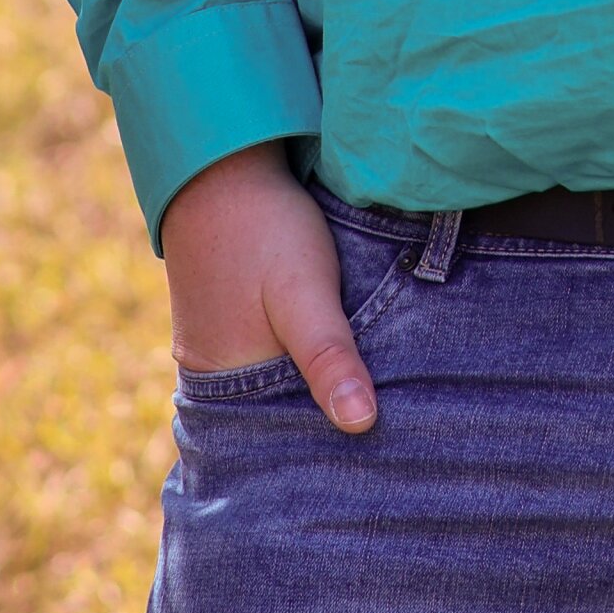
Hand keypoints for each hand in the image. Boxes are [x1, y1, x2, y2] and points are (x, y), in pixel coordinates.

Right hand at [160, 144, 377, 432]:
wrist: (221, 165)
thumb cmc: (264, 229)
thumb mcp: (305, 292)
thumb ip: (329, 356)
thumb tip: (362, 425)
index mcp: (227, 386)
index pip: (287, 439)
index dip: (334, 446)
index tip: (388, 447)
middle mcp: (215, 379)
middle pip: (283, 417)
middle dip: (330, 420)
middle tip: (398, 420)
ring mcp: (217, 351)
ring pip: (280, 388)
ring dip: (319, 389)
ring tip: (380, 394)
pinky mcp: (230, 323)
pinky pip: (272, 361)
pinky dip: (305, 363)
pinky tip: (346, 355)